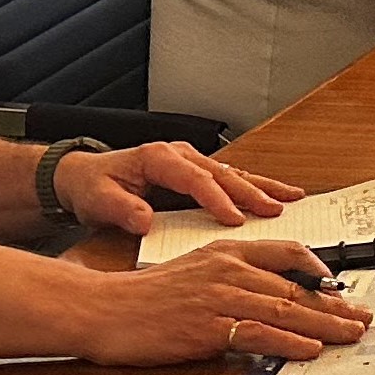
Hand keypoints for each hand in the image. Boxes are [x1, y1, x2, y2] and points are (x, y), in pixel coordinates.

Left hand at [55, 140, 301, 237]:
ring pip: (233, 173)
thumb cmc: (92, 188)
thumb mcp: (98, 199)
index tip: (234, 220)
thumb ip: (121, 208)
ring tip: (291, 198)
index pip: (195, 179)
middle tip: (276, 209)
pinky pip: (229, 179)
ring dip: (262, 186)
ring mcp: (189, 161)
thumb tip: (144, 220)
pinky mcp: (194, 172)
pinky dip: (254, 187)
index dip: (217, 199)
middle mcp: (179, 155)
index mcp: (159, 158)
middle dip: (252, 192)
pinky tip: (274, 195)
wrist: (83, 177)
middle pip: (223, 173)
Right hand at [77, 239, 373, 365]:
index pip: (288, 252)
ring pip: (285, 309)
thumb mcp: (194, 271)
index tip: (343, 288)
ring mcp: (219, 297)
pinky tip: (310, 349)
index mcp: (227, 250)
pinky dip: (289, 342)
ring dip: (325, 324)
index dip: (321, 270)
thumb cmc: (144, 297)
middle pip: (295, 287)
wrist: (102, 309)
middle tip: (363, 317)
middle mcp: (229, 269)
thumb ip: (232, 278)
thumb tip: (270, 299)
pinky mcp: (207, 327)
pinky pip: (258, 334)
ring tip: (351, 334)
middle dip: (335, 305)